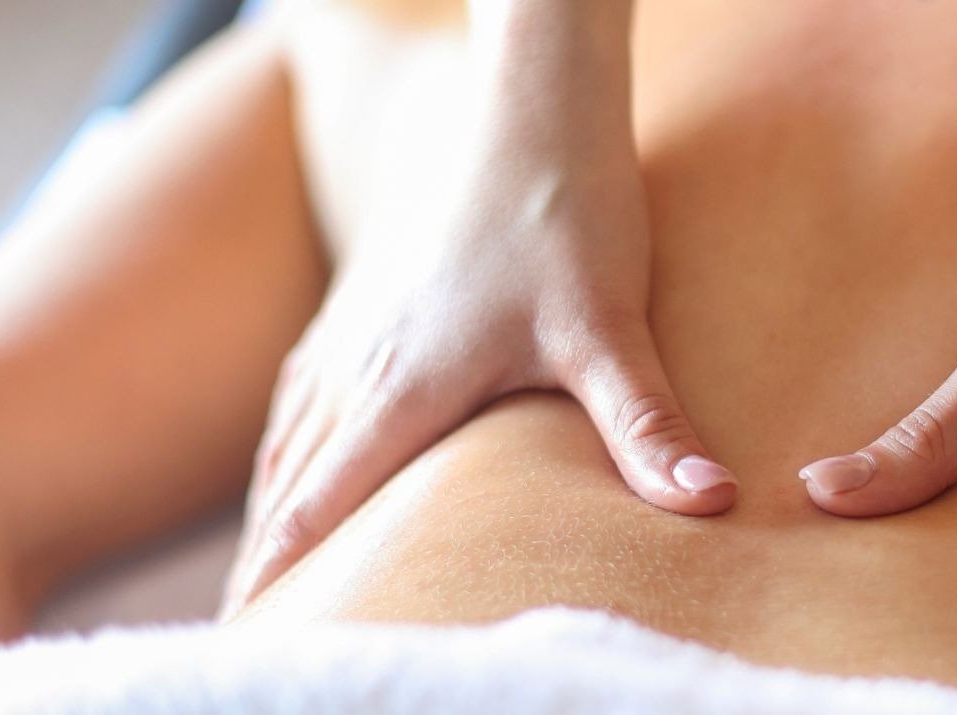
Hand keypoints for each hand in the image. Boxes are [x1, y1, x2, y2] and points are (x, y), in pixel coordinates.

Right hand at [220, 101, 736, 614]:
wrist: (535, 117)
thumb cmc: (567, 218)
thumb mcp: (610, 329)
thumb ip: (646, 423)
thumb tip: (708, 501)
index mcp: (403, 388)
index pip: (320, 504)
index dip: (281, 575)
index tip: (249, 634)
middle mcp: (362, 364)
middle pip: (290, 480)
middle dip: (268, 559)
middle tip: (252, 630)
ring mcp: (357, 327)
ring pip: (291, 435)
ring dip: (276, 502)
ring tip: (264, 570)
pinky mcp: (369, 299)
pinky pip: (305, 389)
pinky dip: (289, 442)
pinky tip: (293, 457)